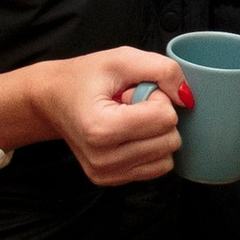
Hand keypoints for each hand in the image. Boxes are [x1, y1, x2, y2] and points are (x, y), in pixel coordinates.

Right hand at [0, 46, 192, 188]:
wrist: (51, 100)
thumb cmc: (83, 78)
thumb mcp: (121, 59)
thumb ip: (162, 70)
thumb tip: (188, 97)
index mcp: (101, 128)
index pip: (165, 118)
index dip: (157, 97)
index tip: (133, 92)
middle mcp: (102, 158)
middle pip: (170, 140)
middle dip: (158, 116)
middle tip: (130, 105)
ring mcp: (106, 173)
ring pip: (167, 158)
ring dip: (155, 134)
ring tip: (128, 119)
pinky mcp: (110, 180)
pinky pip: (156, 169)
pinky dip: (150, 149)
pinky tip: (127, 133)